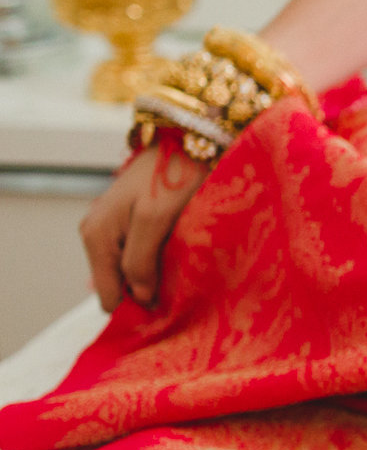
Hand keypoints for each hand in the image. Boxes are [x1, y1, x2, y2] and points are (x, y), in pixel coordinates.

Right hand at [79, 143, 209, 311]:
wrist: (187, 139)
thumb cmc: (173, 175)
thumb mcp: (155, 218)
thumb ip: (140, 259)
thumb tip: (138, 297)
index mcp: (96, 237)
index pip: (109, 295)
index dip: (136, 307)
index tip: (168, 311)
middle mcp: (97, 233)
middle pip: (119, 285)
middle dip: (146, 292)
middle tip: (182, 291)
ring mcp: (113, 227)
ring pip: (132, 272)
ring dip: (156, 277)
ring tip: (185, 272)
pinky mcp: (131, 221)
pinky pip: (141, 256)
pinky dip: (159, 262)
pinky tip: (180, 259)